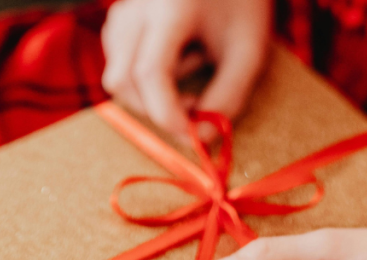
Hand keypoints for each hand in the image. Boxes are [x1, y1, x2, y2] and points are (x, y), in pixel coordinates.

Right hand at [101, 0, 271, 137]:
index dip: (166, 113)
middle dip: (157, 108)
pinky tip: (178, 56)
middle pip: (123, 81)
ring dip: (155, 91)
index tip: (192, 134)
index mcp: (170, 8)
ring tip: (196, 62)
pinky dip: (146, 78)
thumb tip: (199, 140)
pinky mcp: (118, 21)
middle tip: (198, 105)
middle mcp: (135, 8)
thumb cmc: (242, 4)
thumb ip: (229, 97)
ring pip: (118, 77)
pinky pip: (120, 66)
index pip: (150, 73)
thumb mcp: (249, 51)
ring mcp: (121, 13)